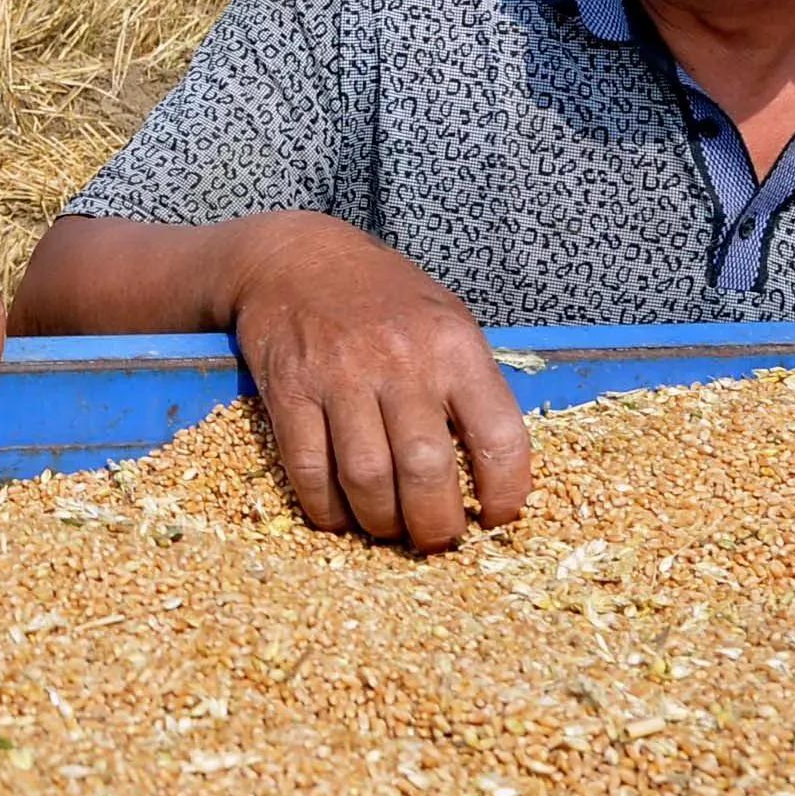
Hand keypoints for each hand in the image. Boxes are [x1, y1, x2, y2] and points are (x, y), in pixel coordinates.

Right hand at [218, 214, 531, 551]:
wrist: (294, 257)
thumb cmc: (383, 296)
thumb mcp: (445, 319)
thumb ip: (469, 385)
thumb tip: (493, 470)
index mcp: (453, 346)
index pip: (499, 437)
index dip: (505, 494)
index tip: (496, 517)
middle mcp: (400, 360)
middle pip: (426, 470)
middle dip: (436, 525)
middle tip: (436, 538)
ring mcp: (339, 375)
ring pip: (367, 479)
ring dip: (380, 523)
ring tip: (387, 528)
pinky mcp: (289, 389)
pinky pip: (309, 469)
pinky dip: (326, 508)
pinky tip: (339, 514)